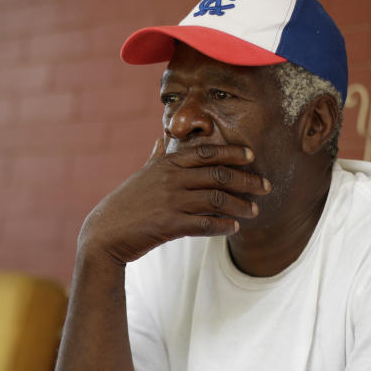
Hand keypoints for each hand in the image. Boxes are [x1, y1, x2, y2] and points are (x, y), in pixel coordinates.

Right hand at [79, 138, 270, 264]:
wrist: (105, 233)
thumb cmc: (126, 204)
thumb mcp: (141, 175)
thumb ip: (156, 156)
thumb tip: (161, 138)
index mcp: (167, 163)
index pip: (207, 152)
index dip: (232, 152)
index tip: (251, 156)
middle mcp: (171, 178)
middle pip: (219, 174)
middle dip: (247, 180)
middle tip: (266, 186)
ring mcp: (171, 201)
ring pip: (217, 199)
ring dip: (240, 205)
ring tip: (254, 211)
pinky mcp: (170, 224)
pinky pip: (205, 223)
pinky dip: (223, 226)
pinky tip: (233, 228)